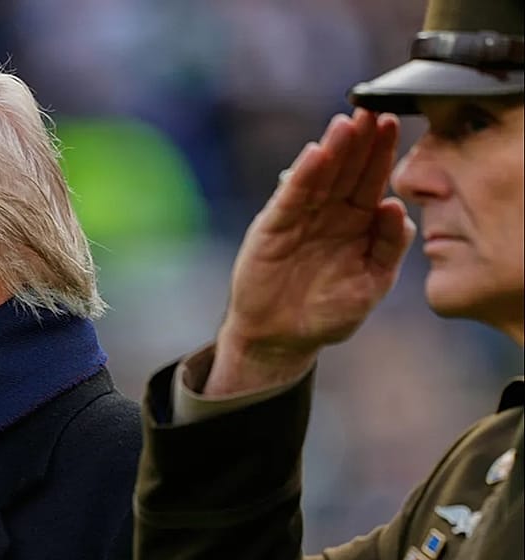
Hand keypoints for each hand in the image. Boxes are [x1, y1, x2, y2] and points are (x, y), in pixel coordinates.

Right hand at [206, 109, 416, 395]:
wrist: (282, 338)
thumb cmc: (327, 312)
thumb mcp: (371, 283)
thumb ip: (388, 248)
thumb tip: (398, 208)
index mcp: (358, 223)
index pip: (372, 180)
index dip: (382, 152)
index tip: (392, 123)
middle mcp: (329, 213)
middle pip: (347, 169)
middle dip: (359, 140)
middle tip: (371, 110)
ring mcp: (300, 218)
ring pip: (320, 177)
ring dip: (332, 149)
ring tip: (345, 123)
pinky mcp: (273, 227)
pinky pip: (291, 197)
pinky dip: (302, 176)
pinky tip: (314, 155)